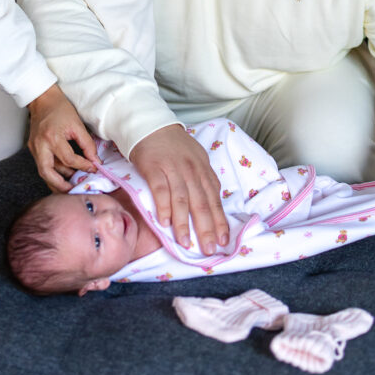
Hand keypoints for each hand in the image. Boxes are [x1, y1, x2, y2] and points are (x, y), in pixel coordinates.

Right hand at [27, 84, 98, 191]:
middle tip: (74, 191)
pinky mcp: (32, 148)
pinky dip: (52, 172)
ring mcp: (34, 148)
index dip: (83, 166)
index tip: (93, 168)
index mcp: (52, 137)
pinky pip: (42, 165)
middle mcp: (40, 145)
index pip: (69, 159)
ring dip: (56, 180)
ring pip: (44, 172)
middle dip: (60, 186)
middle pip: (47, 173)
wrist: (42, 99)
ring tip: (71, 185)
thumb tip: (95, 161)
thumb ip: (87, 144)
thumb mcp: (77, 124)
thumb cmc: (60, 109)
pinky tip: (62, 176)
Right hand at [130, 125, 229, 254]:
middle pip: (201, 202)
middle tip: (208, 249)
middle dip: (206, 228)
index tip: (223, 241)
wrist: (151, 125)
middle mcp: (192, 170)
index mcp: (203, 170)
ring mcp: (173, 168)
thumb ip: (203, 181)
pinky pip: (160, 189)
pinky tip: (164, 222)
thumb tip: (212, 207)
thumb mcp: (196, 160)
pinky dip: (163, 206)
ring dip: (184, 222)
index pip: (214, 199)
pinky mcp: (154, 167)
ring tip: (185, 242)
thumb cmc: (174, 146)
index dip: (219, 221)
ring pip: (182, 198)